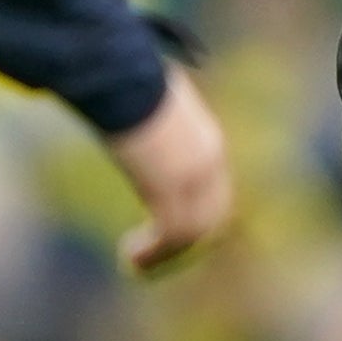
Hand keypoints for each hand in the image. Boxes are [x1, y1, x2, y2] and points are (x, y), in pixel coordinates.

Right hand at [109, 69, 235, 277]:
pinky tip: (129, 258)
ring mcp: (193, 179)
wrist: (125, 76)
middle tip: (154, 257)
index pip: (216, 192)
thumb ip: (154, 117)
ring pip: (191, 233)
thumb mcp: (152, 102)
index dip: (197, 216)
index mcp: (208, 143)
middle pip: (211, 217)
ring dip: (164, 255)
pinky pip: (169, 236)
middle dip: (186, 243)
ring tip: (136, 264)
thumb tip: (138, 108)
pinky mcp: (170, 190)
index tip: (167, 228)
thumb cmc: (130, 80)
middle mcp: (209, 164)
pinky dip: (152, 255)